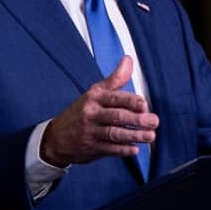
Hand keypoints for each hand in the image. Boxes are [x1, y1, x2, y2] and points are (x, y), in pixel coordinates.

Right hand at [40, 56, 157, 165]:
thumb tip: (128, 60)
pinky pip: (109, 149)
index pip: (114, 98)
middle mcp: (92, 114)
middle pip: (116, 116)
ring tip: (150, 136)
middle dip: (137, 120)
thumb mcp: (95, 92)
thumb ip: (115, 78)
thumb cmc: (81, 111)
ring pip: (114, 133)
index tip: (144, 104)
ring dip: (134, 135)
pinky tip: (135, 149)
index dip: (130, 101)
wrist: (56, 137)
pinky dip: (122, 150)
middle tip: (154, 121)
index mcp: (94, 98)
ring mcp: (91, 132)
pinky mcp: (92, 148)